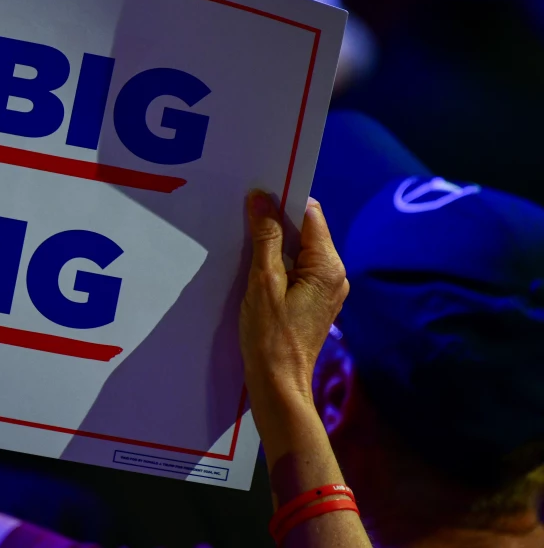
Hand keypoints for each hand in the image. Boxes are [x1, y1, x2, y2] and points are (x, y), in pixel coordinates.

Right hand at [240, 192, 348, 409]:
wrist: (278, 383)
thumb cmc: (270, 336)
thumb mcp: (263, 281)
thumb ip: (265, 237)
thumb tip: (261, 198)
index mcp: (328, 266)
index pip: (310, 215)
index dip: (283, 201)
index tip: (255, 196)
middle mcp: (335, 274)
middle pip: (306, 231)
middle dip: (276, 222)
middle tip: (244, 217)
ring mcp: (327, 289)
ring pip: (300, 250)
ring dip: (274, 244)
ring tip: (245, 243)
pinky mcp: (315, 301)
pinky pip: (298, 269)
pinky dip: (278, 263)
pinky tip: (255, 268)